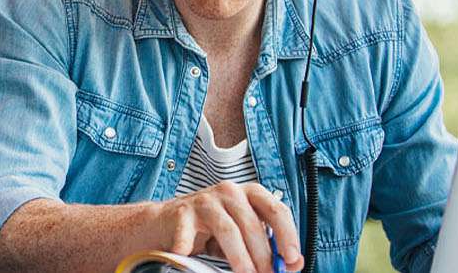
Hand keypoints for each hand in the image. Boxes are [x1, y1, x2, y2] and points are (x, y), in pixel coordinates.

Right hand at [146, 182, 303, 272]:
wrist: (164, 224)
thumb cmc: (207, 230)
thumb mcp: (241, 236)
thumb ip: (265, 246)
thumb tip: (293, 264)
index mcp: (248, 194)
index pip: (276, 210)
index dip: (288, 234)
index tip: (292, 258)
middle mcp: (229, 192)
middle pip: (252, 224)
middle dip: (264, 254)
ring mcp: (205, 201)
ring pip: (228, 230)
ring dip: (240, 257)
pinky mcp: (182, 212)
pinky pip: (189, 233)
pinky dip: (189, 246)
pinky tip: (188, 255)